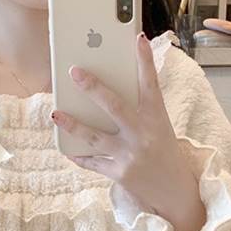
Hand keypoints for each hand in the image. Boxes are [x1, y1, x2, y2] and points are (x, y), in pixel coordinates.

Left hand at [51, 33, 205, 230]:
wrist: (174, 191)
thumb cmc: (163, 152)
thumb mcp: (159, 127)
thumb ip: (140, 111)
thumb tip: (108, 93)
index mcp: (156, 118)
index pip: (150, 84)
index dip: (144, 61)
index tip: (138, 39)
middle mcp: (143, 135)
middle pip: (114, 106)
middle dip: (93, 88)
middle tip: (75, 71)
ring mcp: (130, 155)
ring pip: (95, 137)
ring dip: (73, 125)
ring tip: (56, 113)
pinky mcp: (120, 174)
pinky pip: (94, 163)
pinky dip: (80, 156)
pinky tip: (66, 149)